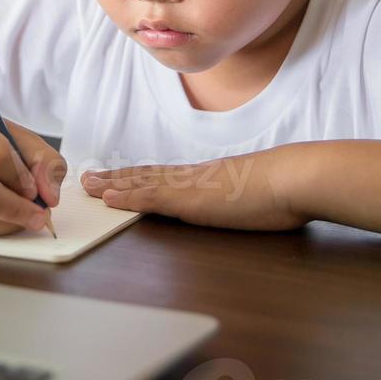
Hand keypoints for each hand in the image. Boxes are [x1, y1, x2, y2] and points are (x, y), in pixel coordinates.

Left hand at [80, 148, 306, 230]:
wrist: (294, 179)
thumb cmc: (285, 189)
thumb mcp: (257, 194)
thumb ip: (242, 197)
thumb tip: (243, 203)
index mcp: (208, 177)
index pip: (165, 176)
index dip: (139, 176)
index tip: (119, 176)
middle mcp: (193, 177)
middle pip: (145, 175)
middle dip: (115, 178)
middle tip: (87, 178)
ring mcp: (189, 186)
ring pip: (141, 183)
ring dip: (111, 185)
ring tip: (86, 185)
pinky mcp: (190, 199)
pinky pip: (150, 198)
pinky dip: (126, 198)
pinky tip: (107, 198)